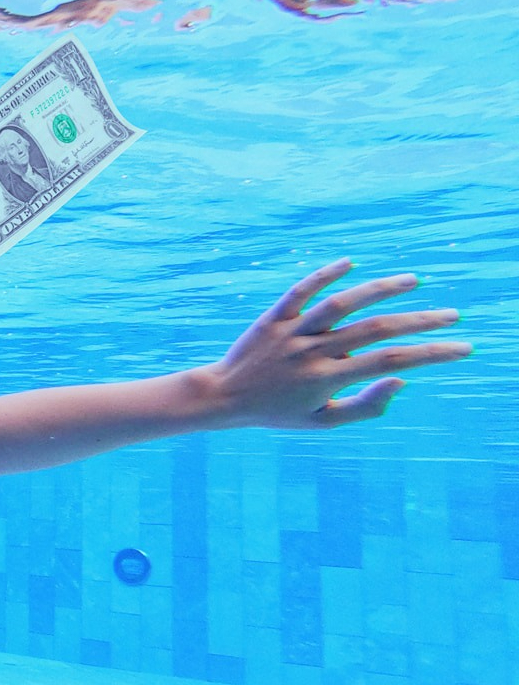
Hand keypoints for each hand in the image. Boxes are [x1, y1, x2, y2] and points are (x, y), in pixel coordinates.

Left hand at [206, 259, 471, 428]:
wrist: (223, 397)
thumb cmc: (278, 412)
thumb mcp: (323, 422)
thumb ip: (365, 405)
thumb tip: (403, 378)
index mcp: (328, 379)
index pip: (389, 361)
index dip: (430, 353)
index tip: (462, 347)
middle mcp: (312, 352)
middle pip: (374, 330)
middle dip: (419, 321)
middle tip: (452, 315)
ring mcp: (292, 332)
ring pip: (341, 304)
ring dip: (380, 289)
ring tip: (413, 280)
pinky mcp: (272, 317)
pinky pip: (300, 291)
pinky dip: (325, 274)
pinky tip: (351, 262)